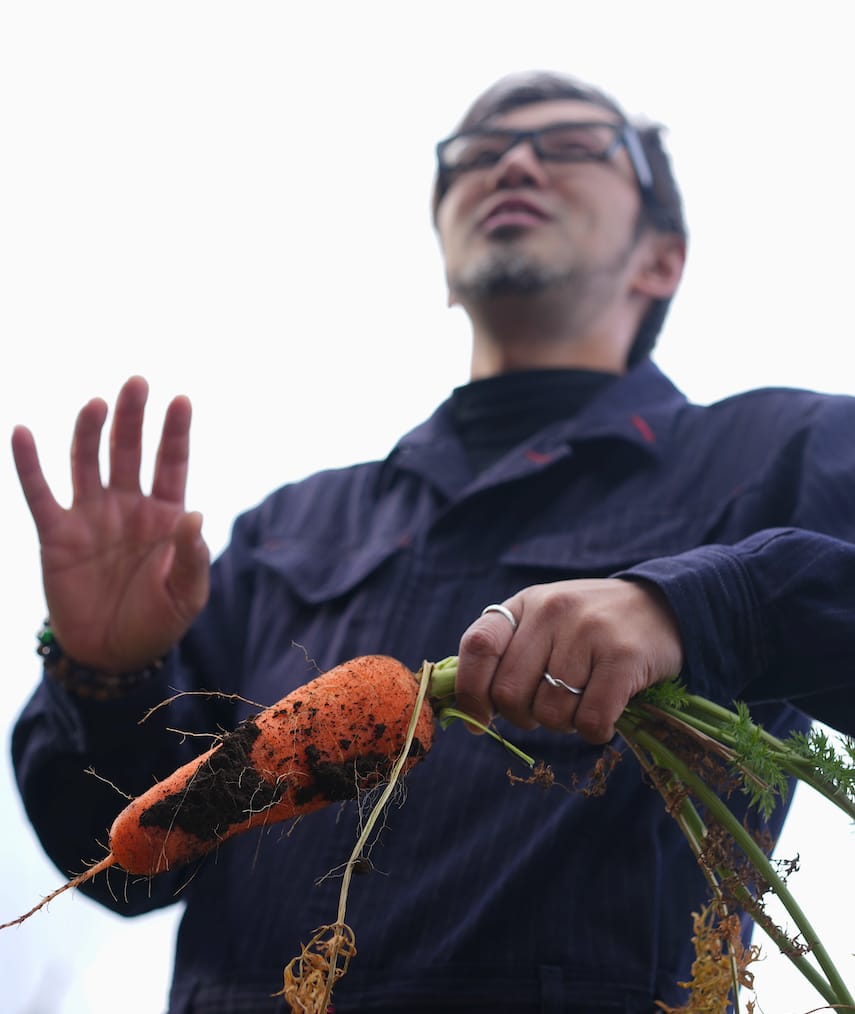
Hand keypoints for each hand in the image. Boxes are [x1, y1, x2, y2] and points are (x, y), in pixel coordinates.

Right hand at [12, 376, 209, 672]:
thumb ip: (191, 556)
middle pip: (129, 451)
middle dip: (134, 417)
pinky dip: (28, 464)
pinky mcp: (57, 536)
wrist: (113, 656)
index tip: (181, 399)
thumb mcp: (186, 594)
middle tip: (138, 382)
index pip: (171, 464)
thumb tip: (195, 513)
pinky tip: (21, 432)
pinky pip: (39, 494)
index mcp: (165, 515)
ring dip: (90, 431)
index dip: (175, 433)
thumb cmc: (159, 622)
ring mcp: (91, 517)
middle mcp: (128, 506)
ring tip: (96, 404)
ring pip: (87, 462)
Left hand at [455, 578, 683, 743]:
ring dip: (564, 725)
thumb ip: (506, 657)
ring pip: (550, 714)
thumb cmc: (590, 627)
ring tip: (583, 702)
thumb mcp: (543, 623)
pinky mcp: (624, 656)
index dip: (470, 691)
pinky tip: (607, 715)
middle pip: (510, 694)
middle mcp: (553, 611)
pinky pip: (591, 721)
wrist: (664, 606)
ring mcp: (589, 631)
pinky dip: (596, 732)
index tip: (478, 719)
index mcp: (525, 603)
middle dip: (525, 717)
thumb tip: (470, 716)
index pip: (478, 647)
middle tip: (549, 708)